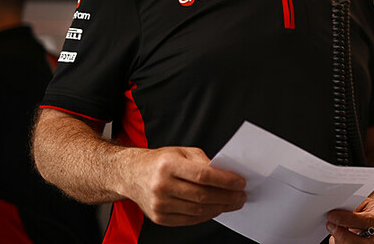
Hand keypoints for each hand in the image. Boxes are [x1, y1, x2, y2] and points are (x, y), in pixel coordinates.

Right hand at [119, 146, 245, 225]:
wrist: (132, 174)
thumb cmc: (160, 161)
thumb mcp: (182, 152)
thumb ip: (204, 162)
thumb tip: (226, 175)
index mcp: (168, 165)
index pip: (203, 175)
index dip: (225, 180)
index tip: (240, 182)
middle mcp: (162, 186)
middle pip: (202, 195)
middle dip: (227, 197)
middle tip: (241, 196)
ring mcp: (159, 204)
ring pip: (197, 210)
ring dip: (220, 208)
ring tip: (233, 203)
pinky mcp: (159, 217)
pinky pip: (189, 220)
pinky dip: (206, 216)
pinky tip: (216, 209)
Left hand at [326, 197, 373, 243]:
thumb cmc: (371, 211)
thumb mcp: (365, 204)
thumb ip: (353, 208)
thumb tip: (337, 212)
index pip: (364, 221)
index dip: (346, 218)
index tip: (332, 216)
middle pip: (356, 242)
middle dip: (339, 233)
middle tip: (330, 224)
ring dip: (338, 239)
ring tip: (335, 229)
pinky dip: (340, 243)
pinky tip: (339, 237)